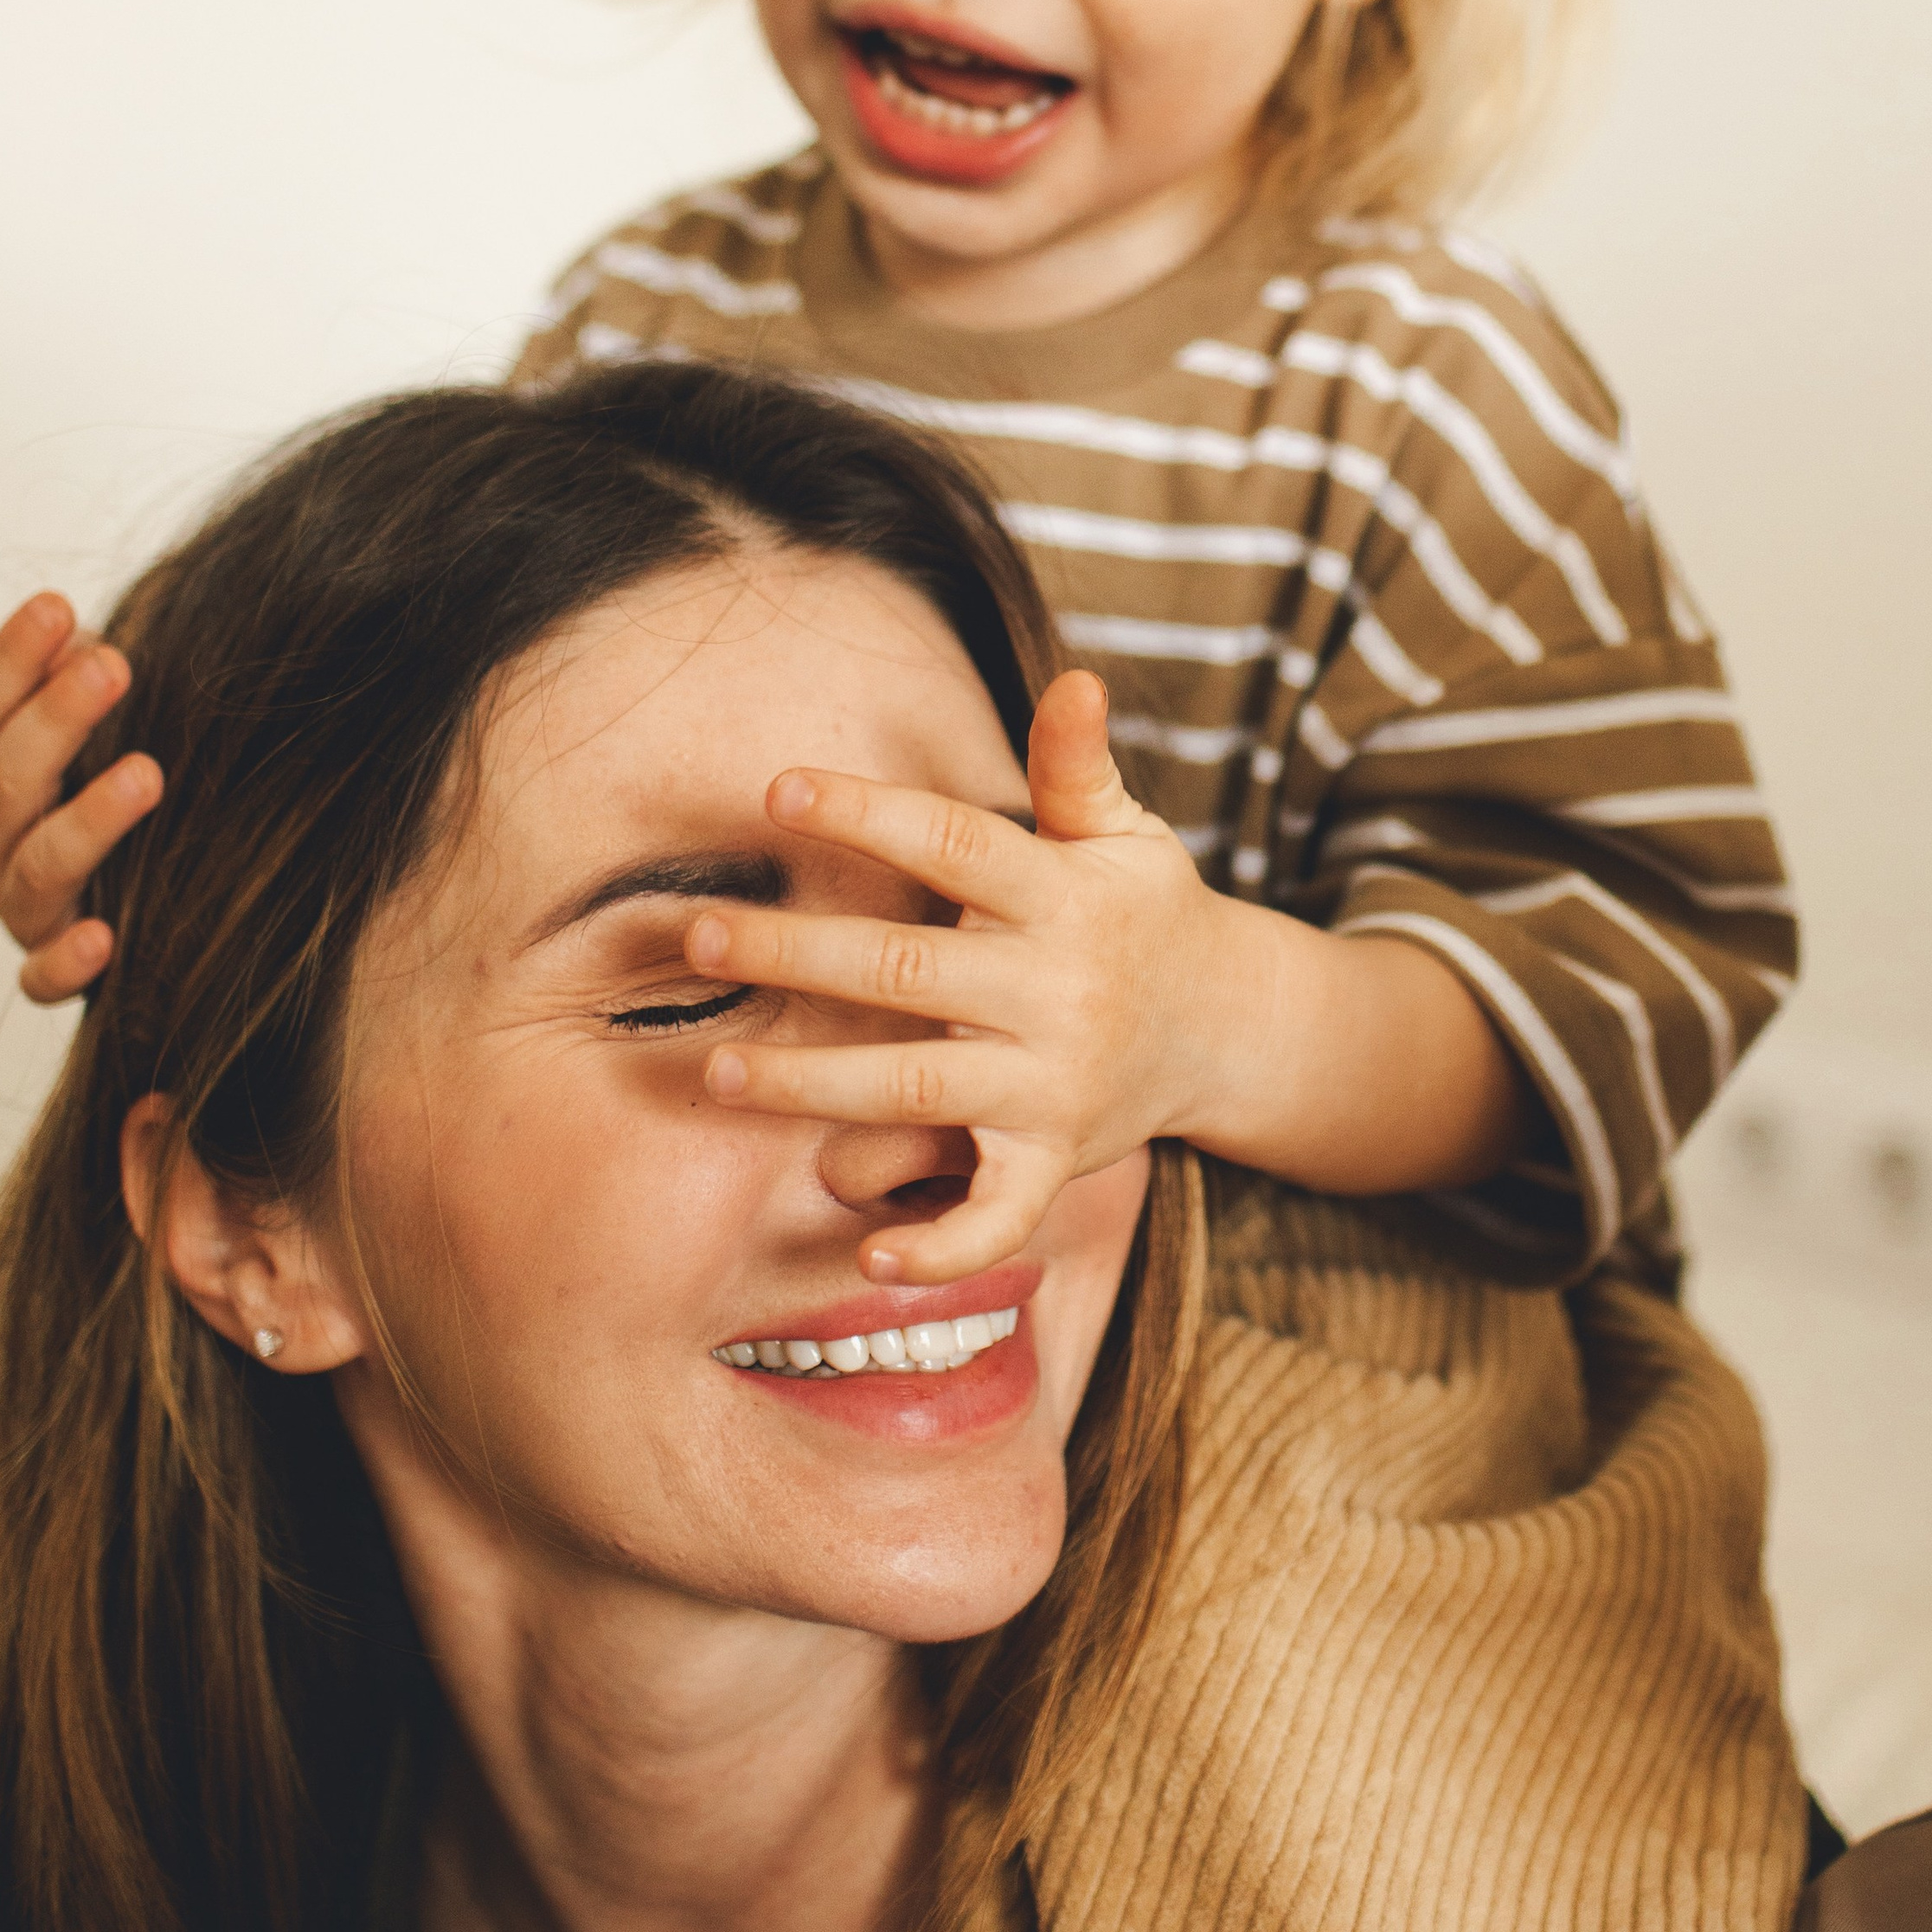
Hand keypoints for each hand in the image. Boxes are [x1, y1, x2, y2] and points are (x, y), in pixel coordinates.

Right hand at [0, 595, 162, 999]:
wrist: (103, 900)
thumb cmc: (91, 788)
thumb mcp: (78, 728)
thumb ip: (76, 677)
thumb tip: (86, 630)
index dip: (14, 655)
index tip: (57, 605)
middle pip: (8, 774)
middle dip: (57, 718)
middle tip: (114, 666)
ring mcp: (12, 900)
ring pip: (37, 865)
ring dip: (90, 820)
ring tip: (147, 775)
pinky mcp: (46, 963)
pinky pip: (42, 976)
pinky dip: (67, 961)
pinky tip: (104, 937)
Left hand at [684, 670, 1250, 1285]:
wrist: (1229, 1028)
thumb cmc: (1142, 913)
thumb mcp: (1123, 832)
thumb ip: (1078, 765)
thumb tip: (1072, 679)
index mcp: (1064, 898)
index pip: (957, 843)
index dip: (870, 814)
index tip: (779, 789)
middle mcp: (1057, 993)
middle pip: (910, 971)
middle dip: (801, 952)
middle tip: (702, 930)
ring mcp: (1055, 1084)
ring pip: (921, 1090)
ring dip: (814, 1084)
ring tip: (719, 1067)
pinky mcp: (1055, 1162)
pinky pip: (999, 1214)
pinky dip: (942, 1245)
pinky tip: (869, 1252)